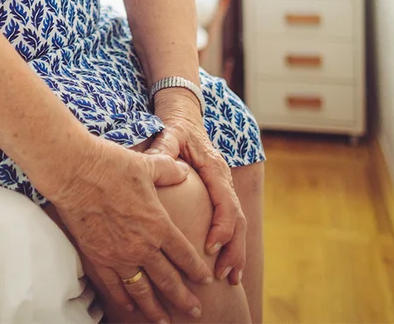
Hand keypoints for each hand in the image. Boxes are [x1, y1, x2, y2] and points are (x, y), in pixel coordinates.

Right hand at [47, 138, 213, 322]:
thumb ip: (169, 171)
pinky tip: (129, 308)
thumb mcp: (149, 165)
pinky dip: (122, 299)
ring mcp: (118, 255)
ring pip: (141, 290)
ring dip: (155, 309)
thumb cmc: (112, 165)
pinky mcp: (97, 257)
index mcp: (158, 225)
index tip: (206, 281)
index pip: (184, 255)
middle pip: (167, 280)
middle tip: (195, 312)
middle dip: (183, 298)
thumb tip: (182, 171)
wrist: (75, 172)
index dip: (196, 270)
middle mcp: (141, 246)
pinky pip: (113, 286)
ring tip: (164, 322)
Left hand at [147, 87, 247, 285]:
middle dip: (233, 249)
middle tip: (223, 275)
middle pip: (238, 219)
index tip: (211, 248)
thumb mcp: (169, 134)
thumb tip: (155, 160)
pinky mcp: (220, 196)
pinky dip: (231, 246)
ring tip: (230, 279)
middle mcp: (224, 181)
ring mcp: (225, 189)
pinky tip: (226, 267)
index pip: (226, 202)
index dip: (222, 227)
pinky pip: (231, 224)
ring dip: (236, 252)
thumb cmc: (175, 125)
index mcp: (215, 169)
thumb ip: (164, 149)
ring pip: (239, 225)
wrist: (184, 114)